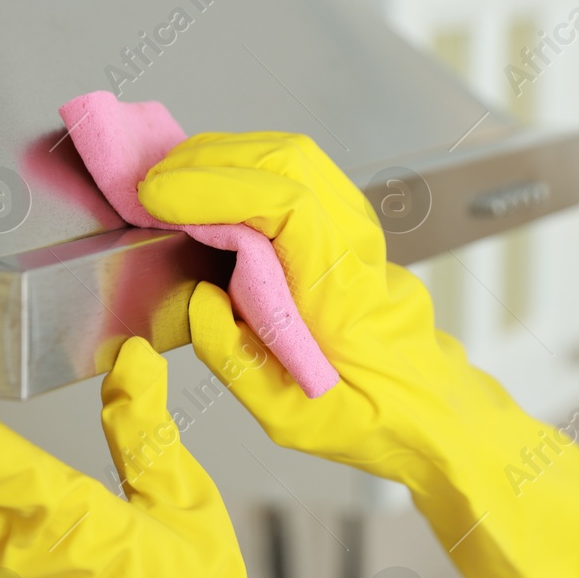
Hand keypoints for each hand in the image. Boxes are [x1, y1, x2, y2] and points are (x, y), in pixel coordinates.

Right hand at [139, 132, 578, 577]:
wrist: (427, 411)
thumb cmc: (368, 420)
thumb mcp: (288, 416)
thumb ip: (235, 357)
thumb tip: (195, 297)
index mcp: (343, 297)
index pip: (288, 206)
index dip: (217, 188)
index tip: (159, 199)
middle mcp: (356, 250)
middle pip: (291, 161)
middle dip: (210, 159)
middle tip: (151, 187)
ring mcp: (357, 231)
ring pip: (295, 158)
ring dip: (226, 157)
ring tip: (171, 185)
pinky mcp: (346, 227)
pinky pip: (298, 175)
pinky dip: (246, 167)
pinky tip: (211, 191)